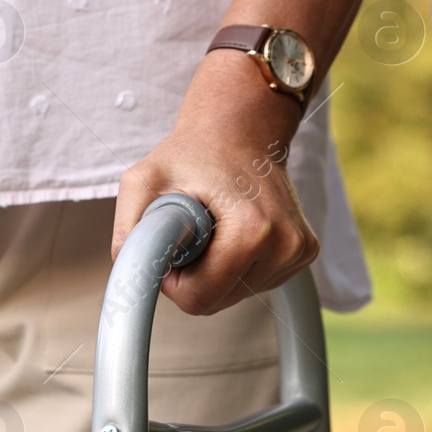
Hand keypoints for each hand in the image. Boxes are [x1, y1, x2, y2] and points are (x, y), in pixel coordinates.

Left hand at [112, 51, 318, 315]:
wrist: (239, 129)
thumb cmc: (190, 153)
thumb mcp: (142, 182)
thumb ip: (129, 232)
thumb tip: (132, 277)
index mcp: (254, 230)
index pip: (199, 299)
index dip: (171, 280)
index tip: (169, 245)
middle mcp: (286, 245)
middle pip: (216, 302)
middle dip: (192, 276)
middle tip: (189, 230)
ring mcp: (299, 250)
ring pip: (234, 296)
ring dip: (212, 271)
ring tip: (213, 225)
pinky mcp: (302, 252)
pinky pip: (253, 283)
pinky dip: (233, 265)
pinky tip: (232, 230)